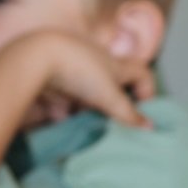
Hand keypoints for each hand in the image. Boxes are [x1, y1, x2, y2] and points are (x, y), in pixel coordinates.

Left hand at [7, 31, 155, 129]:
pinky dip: (66, 113)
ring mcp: (75, 73)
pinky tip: (63, 122)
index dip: (147, 90)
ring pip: (87, 97)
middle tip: (114, 125)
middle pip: (113, 88)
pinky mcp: (54, 82)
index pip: (140, 73)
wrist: (37, 58)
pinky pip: (65, 102)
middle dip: (114, 108)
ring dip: (88, 113)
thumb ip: (128, 113)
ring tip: (88, 128)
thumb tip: (150, 128)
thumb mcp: (109, 96)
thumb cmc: (81, 71)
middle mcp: (97, 67)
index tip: (143, 110)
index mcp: (116, 65)